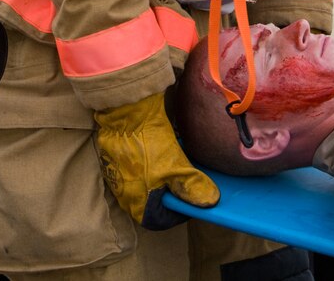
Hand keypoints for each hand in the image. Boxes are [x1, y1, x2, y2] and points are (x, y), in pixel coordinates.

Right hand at [95, 92, 219, 229]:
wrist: (125, 113)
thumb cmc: (148, 144)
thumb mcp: (175, 167)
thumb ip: (193, 187)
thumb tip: (212, 202)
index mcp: (138, 205)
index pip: (164, 220)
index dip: (183, 211)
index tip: (197, 199)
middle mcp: (127, 195)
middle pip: (158, 201)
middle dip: (178, 192)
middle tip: (194, 180)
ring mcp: (122, 178)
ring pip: (152, 184)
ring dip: (169, 177)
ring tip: (185, 164)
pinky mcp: (122, 161)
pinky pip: (144, 169)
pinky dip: (158, 164)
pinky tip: (170, 152)